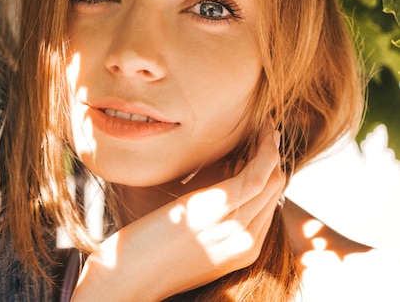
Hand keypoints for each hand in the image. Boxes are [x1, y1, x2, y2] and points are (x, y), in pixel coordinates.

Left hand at [71, 123, 283, 301]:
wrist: (129, 277)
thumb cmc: (147, 255)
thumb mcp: (189, 237)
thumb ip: (207, 216)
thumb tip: (211, 180)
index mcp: (242, 250)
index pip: (269, 205)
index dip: (268, 173)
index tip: (260, 148)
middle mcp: (246, 241)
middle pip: (275, 191)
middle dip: (273, 156)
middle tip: (265, 130)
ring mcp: (235, 226)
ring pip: (271, 180)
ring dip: (271, 147)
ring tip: (263, 125)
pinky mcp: (218, 207)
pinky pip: (256, 174)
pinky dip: (262, 150)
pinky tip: (258, 133)